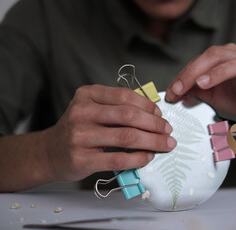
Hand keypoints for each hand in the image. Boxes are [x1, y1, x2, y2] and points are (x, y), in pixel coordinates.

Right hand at [44, 85, 175, 181]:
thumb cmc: (78, 129)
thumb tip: (153, 114)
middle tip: (168, 131)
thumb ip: (117, 107)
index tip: (160, 115)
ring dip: (152, 141)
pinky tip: (148, 157)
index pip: (125, 96)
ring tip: (165, 144)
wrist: (49, 152)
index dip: (148, 106)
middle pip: (129, 116)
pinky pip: (117, 158)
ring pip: (126, 137)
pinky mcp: (82, 158)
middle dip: (155, 124)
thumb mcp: (92, 109)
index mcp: (87, 95)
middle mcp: (82, 112)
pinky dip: (138, 158)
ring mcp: (80, 136)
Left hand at [165, 43, 235, 121]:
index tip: (172, 91)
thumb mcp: (209, 95)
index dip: (184, 74)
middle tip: (182, 87)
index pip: (201, 60)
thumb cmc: (234, 98)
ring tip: (203, 84)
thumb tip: (175, 94)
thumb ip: (193, 92)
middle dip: (196, 71)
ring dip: (221, 72)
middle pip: (217, 55)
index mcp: (223, 58)